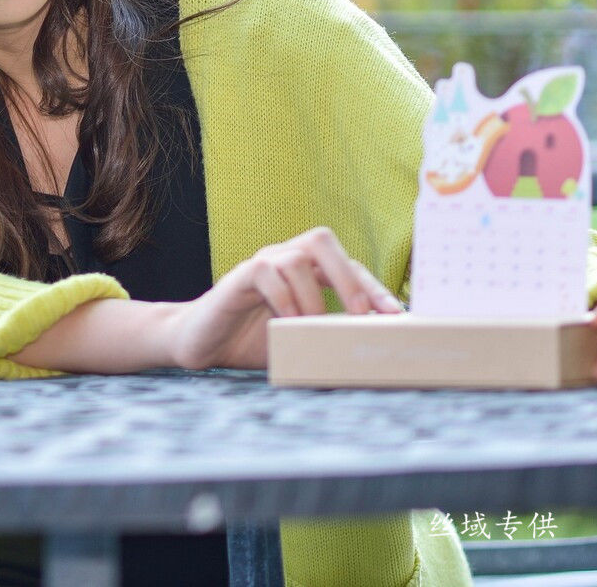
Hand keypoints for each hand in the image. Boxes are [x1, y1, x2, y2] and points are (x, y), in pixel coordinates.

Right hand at [165, 226, 402, 370]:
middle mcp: (284, 259)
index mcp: (305, 271)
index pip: (347, 266)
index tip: (395, 315)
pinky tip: (286, 323)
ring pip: (296, 257)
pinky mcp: (238, 277)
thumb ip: (327, 339)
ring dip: (313, 296)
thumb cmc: (253, 342)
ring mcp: (260, 264)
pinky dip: (283, 298)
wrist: (201, 344)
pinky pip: (265, 272)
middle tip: (362, 314)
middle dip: (348, 277)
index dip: (374, 287)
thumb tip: (368, 356)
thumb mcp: (300, 342)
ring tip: (314, 327)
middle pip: (322, 241)